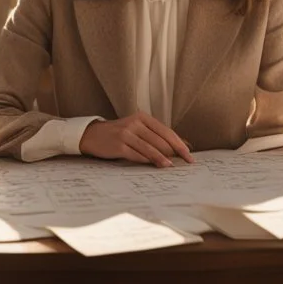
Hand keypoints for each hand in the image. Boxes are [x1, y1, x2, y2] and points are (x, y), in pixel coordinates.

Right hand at [79, 112, 194, 167]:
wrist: (92, 135)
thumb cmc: (119, 134)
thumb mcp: (137, 129)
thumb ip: (156, 136)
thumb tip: (182, 146)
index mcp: (142, 117)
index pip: (166, 131)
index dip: (180, 144)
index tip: (190, 155)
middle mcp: (135, 123)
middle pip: (160, 140)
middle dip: (174, 152)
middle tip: (184, 162)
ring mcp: (126, 134)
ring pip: (150, 148)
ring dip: (162, 158)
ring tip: (171, 166)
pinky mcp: (119, 145)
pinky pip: (137, 155)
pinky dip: (147, 161)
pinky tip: (155, 166)